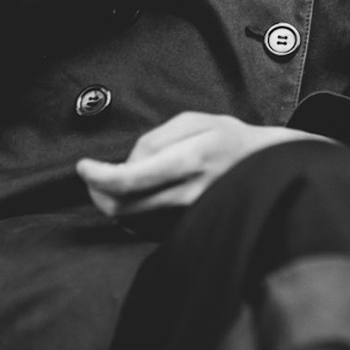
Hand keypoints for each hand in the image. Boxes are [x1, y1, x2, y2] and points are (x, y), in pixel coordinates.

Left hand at [75, 111, 323, 217]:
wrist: (266, 165)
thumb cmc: (228, 139)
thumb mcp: (194, 121)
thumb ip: (155, 140)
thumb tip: (129, 163)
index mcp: (189, 161)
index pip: (129, 180)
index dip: (97, 176)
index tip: (83, 166)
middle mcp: (188, 194)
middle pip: (122, 207)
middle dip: (97, 191)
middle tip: (93, 175)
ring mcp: (189, 216)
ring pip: (130, 220)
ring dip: (113, 202)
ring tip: (118, 180)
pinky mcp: (187, 228)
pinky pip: (144, 228)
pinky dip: (130, 212)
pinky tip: (136, 195)